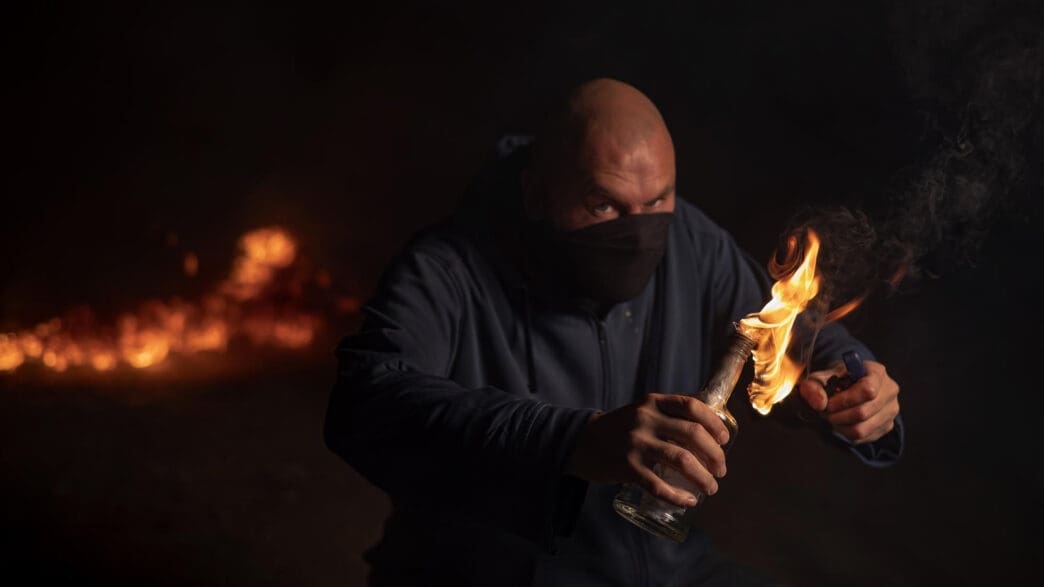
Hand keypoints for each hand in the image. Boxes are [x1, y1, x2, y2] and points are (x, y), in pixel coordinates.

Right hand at [565, 393, 729, 507]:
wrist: (582, 442)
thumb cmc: (620, 428)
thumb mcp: (642, 411)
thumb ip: (668, 414)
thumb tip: (707, 428)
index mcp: (653, 402)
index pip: (692, 406)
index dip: (714, 423)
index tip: (724, 439)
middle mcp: (645, 419)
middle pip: (693, 435)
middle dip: (715, 455)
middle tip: (721, 470)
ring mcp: (636, 443)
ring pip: (682, 460)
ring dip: (703, 477)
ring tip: (711, 488)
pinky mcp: (627, 467)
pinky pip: (659, 485)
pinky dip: (678, 496)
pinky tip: (688, 501)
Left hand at [798, 360, 899, 443]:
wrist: (850, 385)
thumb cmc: (838, 379)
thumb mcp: (822, 377)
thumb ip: (814, 386)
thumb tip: (820, 403)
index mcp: (877, 372)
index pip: (867, 389)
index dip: (844, 400)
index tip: (829, 403)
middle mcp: (889, 390)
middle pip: (863, 412)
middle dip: (838, 415)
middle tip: (825, 412)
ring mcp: (891, 409)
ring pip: (863, 428)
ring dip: (841, 426)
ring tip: (832, 417)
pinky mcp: (887, 425)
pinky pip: (864, 437)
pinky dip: (847, 433)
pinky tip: (841, 423)